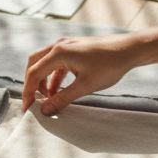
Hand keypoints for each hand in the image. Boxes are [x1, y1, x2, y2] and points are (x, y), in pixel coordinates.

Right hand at [21, 33, 141, 114]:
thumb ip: (63, 99)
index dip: (28, 92)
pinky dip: (54, 77)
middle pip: (34, 64)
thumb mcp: (85, 86)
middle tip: (33, 103)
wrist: (129, 50)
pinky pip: (56, 63)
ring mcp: (66, 46)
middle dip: (31, 84)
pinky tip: (59, 91)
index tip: (28, 108)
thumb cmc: (109, 65)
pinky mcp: (74, 49)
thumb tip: (45, 111)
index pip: (34, 73)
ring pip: (45, 63)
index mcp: (59, 53)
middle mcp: (59, 46)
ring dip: (43, 81)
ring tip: (48, 99)